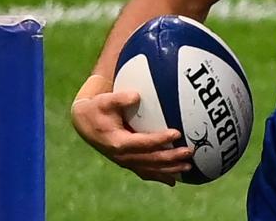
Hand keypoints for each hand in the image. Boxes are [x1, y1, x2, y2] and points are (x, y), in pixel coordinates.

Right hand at [72, 89, 191, 185]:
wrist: (86, 123)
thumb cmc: (99, 108)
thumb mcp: (105, 101)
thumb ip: (119, 98)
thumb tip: (136, 95)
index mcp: (117, 142)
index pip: (142, 143)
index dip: (159, 140)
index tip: (176, 133)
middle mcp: (122, 156)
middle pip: (149, 159)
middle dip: (170, 157)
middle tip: (189, 151)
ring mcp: (125, 161)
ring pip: (149, 169)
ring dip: (169, 169)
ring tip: (188, 167)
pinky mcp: (128, 162)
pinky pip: (145, 172)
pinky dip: (160, 176)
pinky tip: (174, 181)